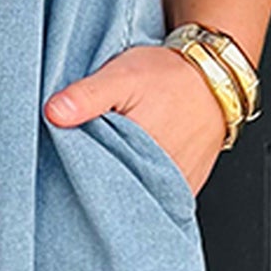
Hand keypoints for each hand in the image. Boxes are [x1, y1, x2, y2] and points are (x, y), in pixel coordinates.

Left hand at [43, 41, 227, 195]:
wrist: (216, 76)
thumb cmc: (170, 74)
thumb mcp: (123, 75)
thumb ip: (87, 95)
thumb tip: (53, 113)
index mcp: (141, 151)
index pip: (96, 178)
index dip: (77, 171)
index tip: (65, 163)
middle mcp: (162, 175)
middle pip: (117, 190)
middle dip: (99, 181)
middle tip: (90, 160)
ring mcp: (177, 185)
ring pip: (138, 195)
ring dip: (122, 185)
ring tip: (112, 164)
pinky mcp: (188, 187)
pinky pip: (160, 197)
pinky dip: (144, 187)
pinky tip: (133, 171)